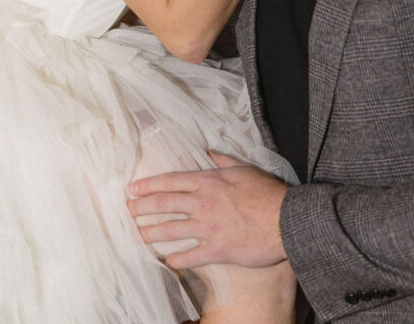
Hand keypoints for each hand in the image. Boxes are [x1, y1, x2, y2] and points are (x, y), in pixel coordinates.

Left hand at [127, 152, 288, 269]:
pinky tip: (168, 261)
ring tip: (139, 235)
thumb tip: (209, 152)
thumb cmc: (267, 192)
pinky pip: (190, 256)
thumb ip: (223, 160)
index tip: (133, 189)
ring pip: (171, 231)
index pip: (171, 181)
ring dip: (151, 233)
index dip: (149, 185)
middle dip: (142, 208)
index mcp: (209, 181)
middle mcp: (203, 203)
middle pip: (165, 204)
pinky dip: (177, 259)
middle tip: (128, 211)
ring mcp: (208, 227)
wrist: (286, 220)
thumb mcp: (244, 169)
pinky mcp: (217, 250)